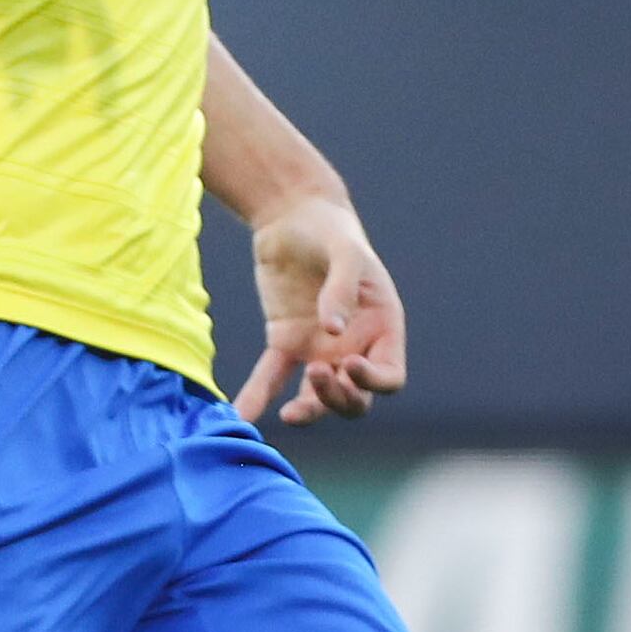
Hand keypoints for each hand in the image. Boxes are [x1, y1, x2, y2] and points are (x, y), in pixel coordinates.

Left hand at [235, 194, 406, 426]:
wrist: (291, 215)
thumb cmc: (329, 229)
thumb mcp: (343, 252)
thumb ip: (342, 289)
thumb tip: (334, 331)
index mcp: (382, 327)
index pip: (389, 375)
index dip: (374, 381)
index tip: (348, 364)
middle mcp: (354, 345)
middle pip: (356, 397)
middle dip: (340, 399)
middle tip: (317, 378)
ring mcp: (319, 347)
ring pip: (317, 397)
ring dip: (308, 410)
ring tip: (288, 415)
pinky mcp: (285, 342)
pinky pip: (273, 377)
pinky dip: (258, 397)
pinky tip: (240, 416)